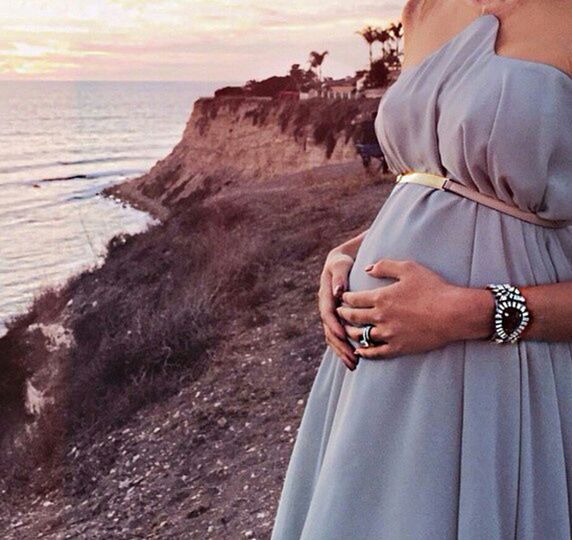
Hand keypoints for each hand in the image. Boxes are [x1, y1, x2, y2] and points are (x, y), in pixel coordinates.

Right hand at [318, 249, 358, 369]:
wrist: (341, 262)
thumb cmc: (343, 262)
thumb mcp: (340, 265)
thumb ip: (339, 277)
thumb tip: (338, 292)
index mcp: (325, 296)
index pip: (328, 314)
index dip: (334, 326)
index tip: (343, 336)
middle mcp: (326, 308)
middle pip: (330, 331)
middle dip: (341, 346)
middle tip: (353, 358)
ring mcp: (331, 316)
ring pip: (334, 338)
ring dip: (343, 352)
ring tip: (355, 365)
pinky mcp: (338, 321)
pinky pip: (339, 338)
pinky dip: (345, 349)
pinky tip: (355, 360)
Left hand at [336, 258, 464, 359]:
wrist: (453, 313)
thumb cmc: (433, 288)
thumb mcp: (409, 268)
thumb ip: (385, 266)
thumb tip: (366, 268)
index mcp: (381, 298)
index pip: (353, 299)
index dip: (344, 298)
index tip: (342, 297)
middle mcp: (380, 317)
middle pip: (353, 317)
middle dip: (343, 314)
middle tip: (339, 313)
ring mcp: (389, 334)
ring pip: (361, 336)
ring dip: (351, 332)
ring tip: (346, 330)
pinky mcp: (398, 348)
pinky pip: (375, 353)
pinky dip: (365, 352)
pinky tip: (360, 350)